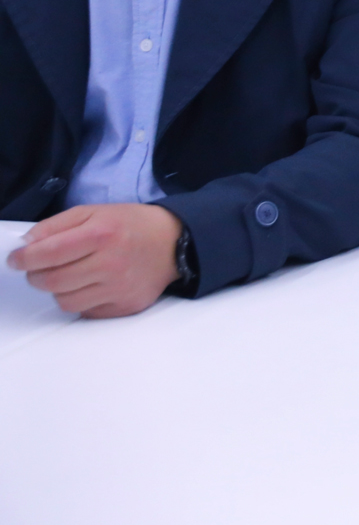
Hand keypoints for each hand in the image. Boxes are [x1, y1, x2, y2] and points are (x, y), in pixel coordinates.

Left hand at [6, 203, 182, 317]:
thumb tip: (26, 244)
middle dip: (36, 276)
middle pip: (52, 281)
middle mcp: (111, 263)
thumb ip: (56, 225)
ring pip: (65, 301)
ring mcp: (119, 288)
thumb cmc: (132, 225)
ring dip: (58, 290)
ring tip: (68, 276)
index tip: (16, 259)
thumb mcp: (94, 212)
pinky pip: (86, 312)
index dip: (24, 258)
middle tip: (39, 268)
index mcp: (102, 234)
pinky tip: (90, 286)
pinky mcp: (126, 306)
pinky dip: (81, 300)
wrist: (174, 243)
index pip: (48, 253)